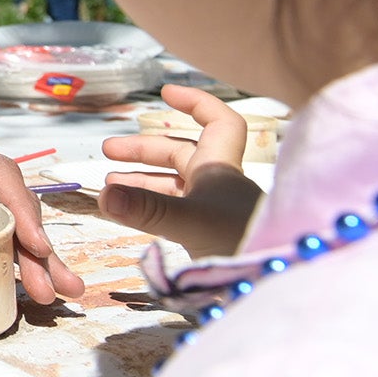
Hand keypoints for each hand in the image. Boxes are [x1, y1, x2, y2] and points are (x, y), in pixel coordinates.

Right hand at [97, 85, 262, 256]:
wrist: (273, 282)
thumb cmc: (242, 242)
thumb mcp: (191, 221)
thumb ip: (146, 209)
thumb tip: (104, 196)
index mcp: (220, 167)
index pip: (218, 122)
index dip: (195, 102)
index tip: (165, 93)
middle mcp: (218, 184)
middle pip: (181, 154)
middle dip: (143, 151)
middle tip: (108, 152)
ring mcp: (213, 210)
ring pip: (175, 185)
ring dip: (142, 182)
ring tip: (110, 188)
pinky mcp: (208, 235)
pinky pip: (174, 211)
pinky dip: (150, 208)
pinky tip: (131, 214)